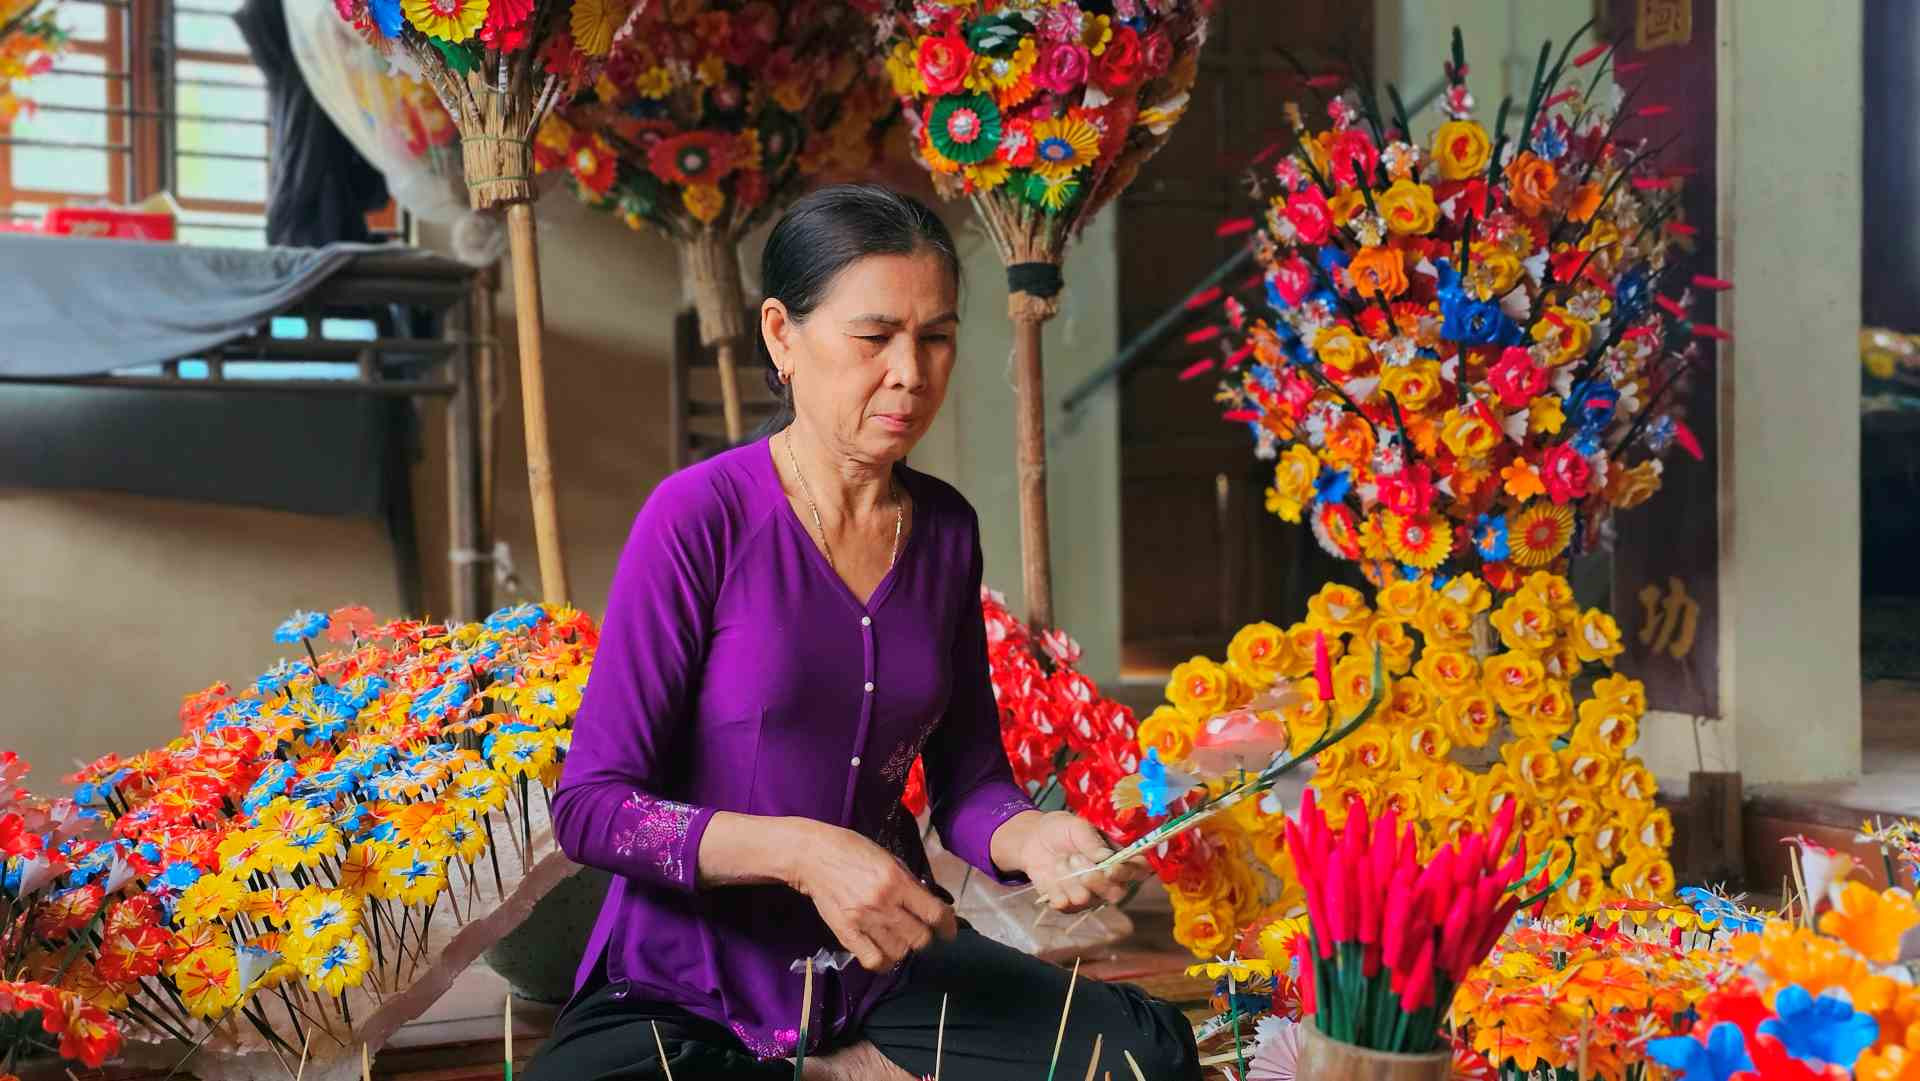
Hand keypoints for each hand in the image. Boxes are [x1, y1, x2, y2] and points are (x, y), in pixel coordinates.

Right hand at [783, 820, 955, 971]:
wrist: (813, 856)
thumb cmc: (854, 851)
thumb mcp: (889, 858)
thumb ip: (910, 882)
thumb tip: (931, 905)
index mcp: (897, 880)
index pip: (934, 913)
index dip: (948, 926)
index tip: (948, 931)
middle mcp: (883, 903)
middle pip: (919, 938)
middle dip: (925, 937)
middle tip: (919, 931)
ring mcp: (863, 920)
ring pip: (899, 952)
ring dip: (904, 948)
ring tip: (899, 939)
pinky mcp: (845, 933)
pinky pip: (873, 960)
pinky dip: (884, 962)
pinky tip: (885, 953)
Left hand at [995, 811, 1147, 912]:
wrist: (1032, 839)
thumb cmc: (1061, 829)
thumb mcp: (1077, 827)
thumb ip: (1092, 842)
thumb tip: (1107, 858)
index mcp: (1117, 857)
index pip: (1137, 870)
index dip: (1129, 872)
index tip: (1111, 868)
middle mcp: (1107, 880)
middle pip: (1116, 894)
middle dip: (1098, 882)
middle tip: (1078, 863)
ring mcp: (1088, 894)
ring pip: (1087, 900)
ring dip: (1070, 879)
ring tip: (1060, 860)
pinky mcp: (1067, 904)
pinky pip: (1065, 904)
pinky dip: (1055, 888)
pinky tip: (1051, 874)